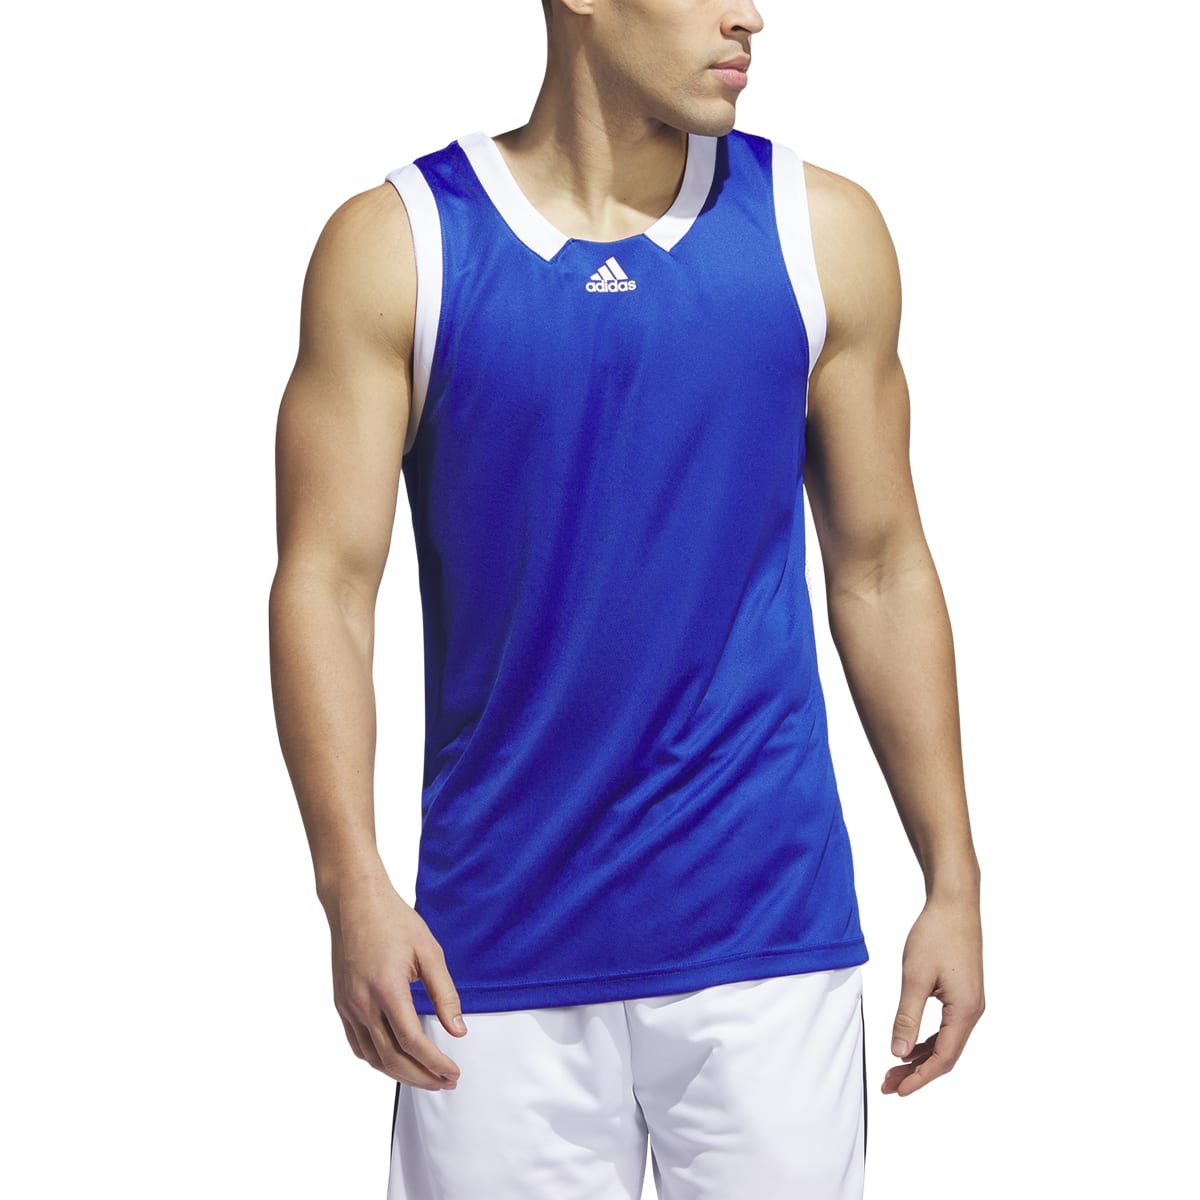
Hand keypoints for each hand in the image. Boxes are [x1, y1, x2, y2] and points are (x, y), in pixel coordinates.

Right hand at [323, 871, 466, 1089]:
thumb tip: (458, 1031)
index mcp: (387, 988)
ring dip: (401, 1074)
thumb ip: (444, 994)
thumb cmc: (394, 921)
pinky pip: (358, 1045)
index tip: (454, 1072)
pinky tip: (395, 1061)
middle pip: (392, 1059)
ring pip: (373, 1057)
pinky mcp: (341, 1004)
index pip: (412, 1042)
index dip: (435, 1064)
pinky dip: (378, 1061)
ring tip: (426, 1078)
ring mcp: (348, 1006)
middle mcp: (363, 1003)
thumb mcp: (429, 952)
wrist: (355, 903)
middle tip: (446, 1083)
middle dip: (422, 1077)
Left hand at [883, 892, 983, 1095]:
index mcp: (965, 1011)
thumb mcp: (916, 976)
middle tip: (888, 1084)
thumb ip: (907, 1016)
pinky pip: (945, 1027)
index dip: (920, 1077)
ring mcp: (969, 1003)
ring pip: (945, 1042)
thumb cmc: (936, 934)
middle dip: (917, 1072)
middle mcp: (972, 1011)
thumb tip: (899, 1052)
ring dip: (920, 1057)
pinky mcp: (962, 994)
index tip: (898, 1090)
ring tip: (894, 1069)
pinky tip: (908, 1044)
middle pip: (945, 1055)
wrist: (954, 904)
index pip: (943, 1058)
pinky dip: (926, 1039)